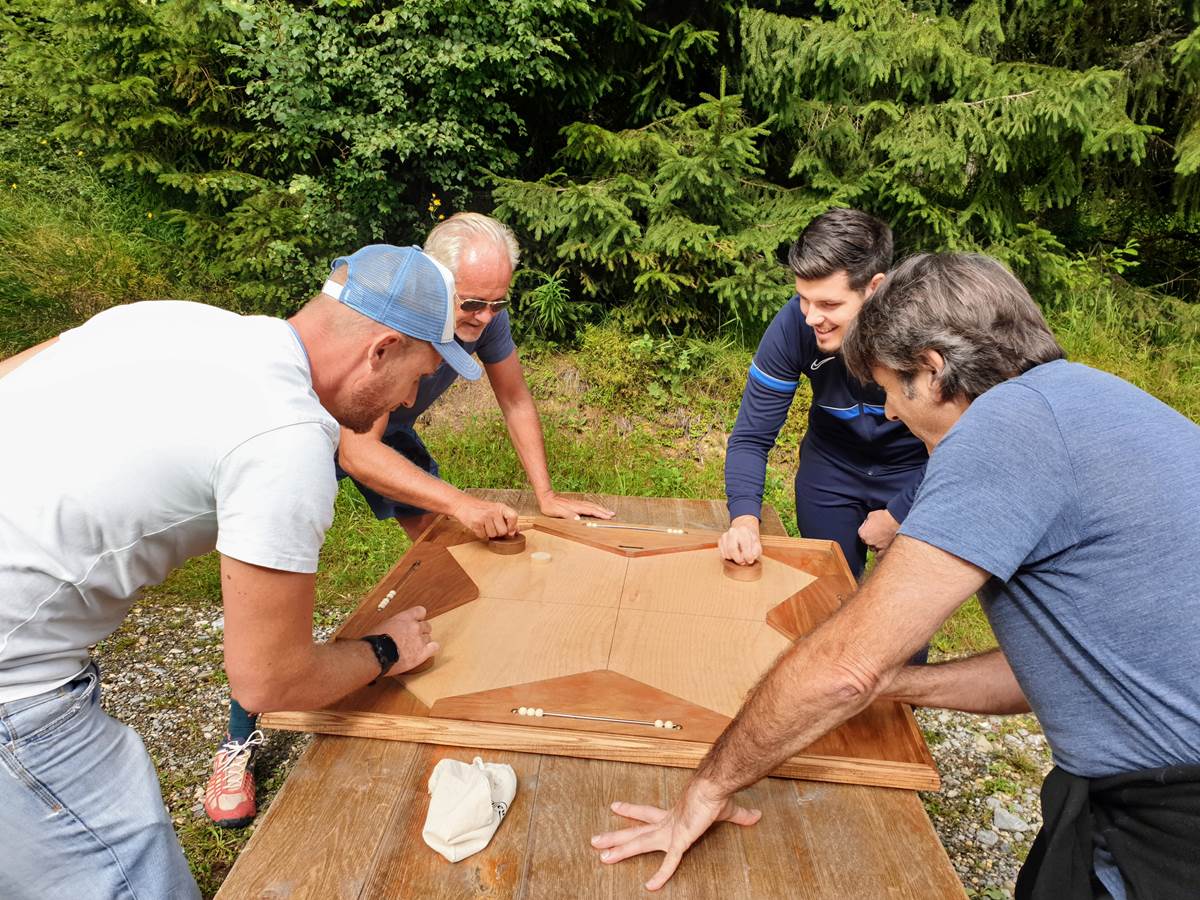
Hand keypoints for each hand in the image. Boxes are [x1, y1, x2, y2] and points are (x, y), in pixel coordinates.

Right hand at [377, 605, 438, 673]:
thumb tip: (394, 630)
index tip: (415, 622)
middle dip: (421, 632)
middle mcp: (414, 626)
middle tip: (412, 639)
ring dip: (423, 642)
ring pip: (428, 638)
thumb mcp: (383, 626)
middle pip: (426, 626)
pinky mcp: (422, 653)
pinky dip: (431, 650)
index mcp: (404, 618)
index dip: (419, 618)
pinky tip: (424, 652)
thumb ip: (395, 625)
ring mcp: (419, 640)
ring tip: (413, 649)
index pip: (420, 611)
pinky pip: (434, 648)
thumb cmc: (374, 641)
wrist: (376, 654)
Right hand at [453, 496, 518, 538]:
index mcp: (501, 507)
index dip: (512, 526)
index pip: (513, 517)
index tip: (509, 530)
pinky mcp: (476, 523)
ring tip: (484, 525)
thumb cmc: (482, 509)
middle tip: (491, 525)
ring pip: (493, 535)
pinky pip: (483, 536)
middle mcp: (494, 511)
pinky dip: (481, 534)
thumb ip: (507, 519)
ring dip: (488, 533)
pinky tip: (478, 527)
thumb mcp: (496, 510)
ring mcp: (485, 517)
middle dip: (497, 532)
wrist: (463, 504)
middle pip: (503, 531)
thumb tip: (516, 531)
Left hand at [537, 490, 614, 520]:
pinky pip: (588, 505)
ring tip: (608, 511)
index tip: (608, 517)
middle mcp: (578, 504)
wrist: (546, 497)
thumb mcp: (557, 512)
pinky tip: (596, 509)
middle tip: (613, 514)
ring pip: (592, 505)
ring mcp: (577, 503)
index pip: (591, 511)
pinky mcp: (575, 503)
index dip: (600, 514)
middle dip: (603, 511)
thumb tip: (578, 519)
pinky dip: (594, 507)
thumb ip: (568, 515)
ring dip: (600, 508)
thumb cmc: (550, 506)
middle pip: (594, 507)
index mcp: (575, 507)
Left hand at [590, 779, 761, 890]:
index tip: (615, 807)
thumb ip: (739, 817)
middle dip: (615, 837)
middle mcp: (666, 824)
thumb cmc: (716, 796)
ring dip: (620, 850)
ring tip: (601, 857)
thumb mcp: (728, 811)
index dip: (631, 811)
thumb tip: (756, 816)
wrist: (715, 787)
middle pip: (635, 832)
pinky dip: (661, 874)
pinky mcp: (680, 840)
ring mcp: (670, 832)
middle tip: (594, 841)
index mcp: (673, 815)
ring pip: (640, 843)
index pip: (646, 814)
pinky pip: (669, 862)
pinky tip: (651, 887)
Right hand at [718, 515, 761, 564]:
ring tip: (739, 556)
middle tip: (743, 562)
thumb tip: (749, 559)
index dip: (748, 556)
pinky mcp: (720, 540)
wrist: (743, 532)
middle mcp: (732, 531)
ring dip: (734, 558)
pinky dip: (729, 557)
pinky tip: (734, 554)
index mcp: (744, 531)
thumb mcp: (757, 545)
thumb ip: (755, 552)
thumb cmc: (750, 540)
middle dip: (738, 559)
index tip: (750, 561)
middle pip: (732, 549)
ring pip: (727, 553)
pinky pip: (722, 554)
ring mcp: (725, 536)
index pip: (744, 545)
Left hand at [858, 509, 899, 554]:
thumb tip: (867, 525)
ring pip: (873, 547)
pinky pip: (880, 553)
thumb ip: (866, 522)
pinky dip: (880, 552)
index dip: (866, 530)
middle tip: (876, 532)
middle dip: (870, 537)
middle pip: (866, 541)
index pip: (861, 534)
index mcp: (862, 533)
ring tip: (880, 538)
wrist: (893, 519)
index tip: (870, 528)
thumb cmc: (882, 516)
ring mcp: (876, 545)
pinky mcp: (884, 548)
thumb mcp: (869, 516)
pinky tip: (880, 549)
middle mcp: (868, 541)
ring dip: (875, 544)